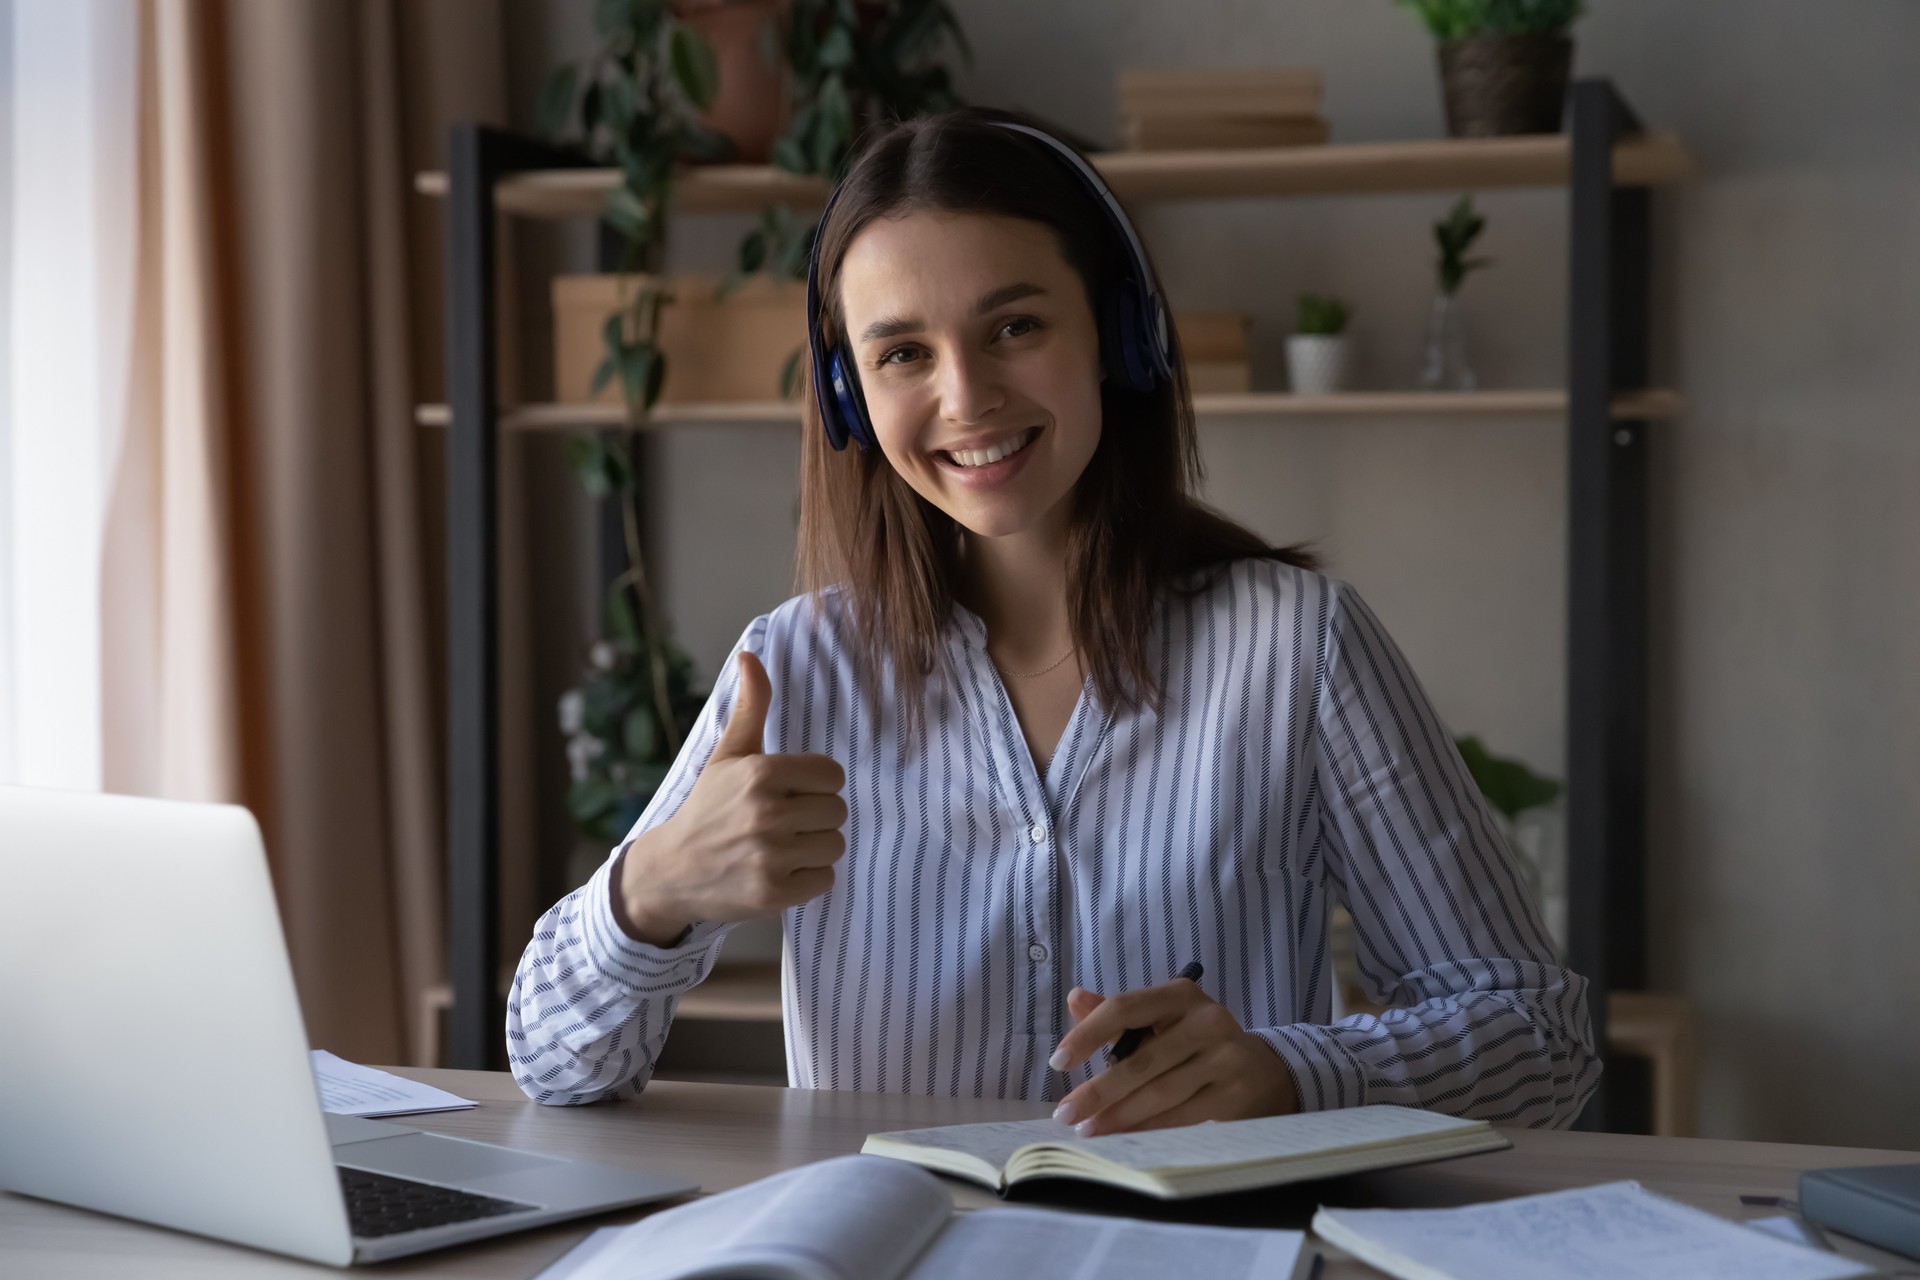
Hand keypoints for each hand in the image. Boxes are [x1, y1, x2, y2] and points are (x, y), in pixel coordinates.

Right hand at [614, 651, 846, 944]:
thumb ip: (751, 706)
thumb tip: (750, 654)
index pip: (832, 775)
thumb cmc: (708, 807)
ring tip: (781, 846)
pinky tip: (780, 870)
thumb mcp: (728, 755)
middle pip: (837, 811)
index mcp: (760, 773)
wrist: (671, 871)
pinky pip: (825, 879)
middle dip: (815, 816)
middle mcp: (765, 813)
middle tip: (783, 822)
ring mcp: (769, 856)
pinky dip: (808, 878)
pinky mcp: (773, 894)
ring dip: (814, 848)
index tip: (791, 792)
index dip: (816, 784)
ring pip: (834, 845)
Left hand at [1047, 979, 1299, 1135]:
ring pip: (1159, 1092)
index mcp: (1180, 995)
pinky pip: (1181, 1115)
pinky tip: (1124, 1136)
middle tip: (1067, 1113)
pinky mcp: (1234, 1093)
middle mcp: (1206, 1019)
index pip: (1125, 1008)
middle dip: (1098, 1090)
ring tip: (1089, 1129)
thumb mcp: (1162, 1021)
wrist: (1261, 1071)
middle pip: (1140, 1059)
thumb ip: (1119, 1014)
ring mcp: (1224, 1057)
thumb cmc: (1196, 1043)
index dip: (1088, 1034)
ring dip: (1119, 1115)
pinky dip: (1148, 1127)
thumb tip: (1075, 998)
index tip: (1058, 1061)